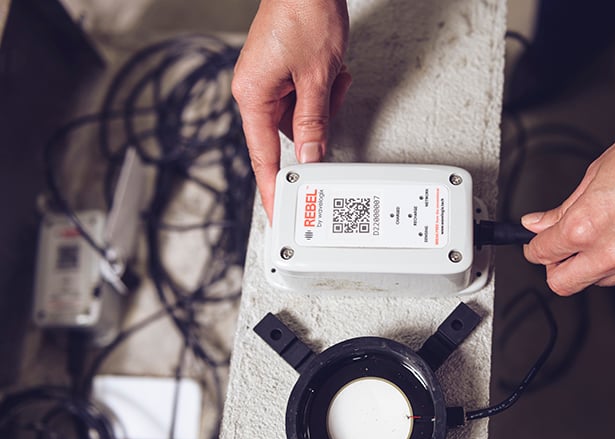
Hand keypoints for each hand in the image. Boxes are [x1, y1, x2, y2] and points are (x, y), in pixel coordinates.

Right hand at [232, 0, 350, 218]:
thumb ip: (314, 124)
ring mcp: (269, 80)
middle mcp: (255, 90)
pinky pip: (305, 98)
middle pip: (289, 135)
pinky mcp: (283, 72)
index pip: (264, 158)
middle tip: (332, 102)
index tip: (280, 213)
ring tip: (333, 76)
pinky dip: (324, 90)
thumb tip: (312, 159)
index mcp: (253, 95)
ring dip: (325, 104)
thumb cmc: (304, 11)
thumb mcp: (318, 77)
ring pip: (302, 117)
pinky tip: (332, 70)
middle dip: (317, 125)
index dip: (274, 188)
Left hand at [521, 84, 614, 295]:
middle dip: (557, 268)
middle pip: (565, 284)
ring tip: (607, 232)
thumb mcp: (594, 174)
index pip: (543, 255)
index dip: (535, 247)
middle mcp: (614, 252)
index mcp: (586, 227)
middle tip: (560, 251)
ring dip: (596, 263)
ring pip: (604, 280)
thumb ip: (564, 209)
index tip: (536, 243)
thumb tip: (539, 224)